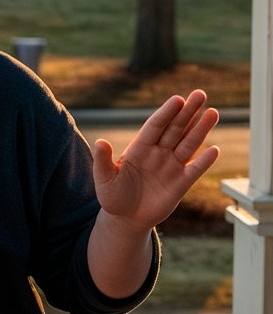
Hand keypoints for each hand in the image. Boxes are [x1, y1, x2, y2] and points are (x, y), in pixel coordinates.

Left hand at [92, 89, 219, 230]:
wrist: (126, 219)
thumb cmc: (113, 197)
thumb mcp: (104, 179)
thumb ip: (103, 161)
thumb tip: (100, 142)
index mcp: (139, 149)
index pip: (155, 126)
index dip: (166, 113)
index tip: (177, 100)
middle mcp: (158, 153)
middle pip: (175, 129)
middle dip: (187, 113)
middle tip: (200, 94)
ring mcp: (171, 167)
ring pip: (188, 144)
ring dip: (200, 129)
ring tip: (212, 113)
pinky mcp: (181, 183)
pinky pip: (195, 170)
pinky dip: (204, 161)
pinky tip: (214, 150)